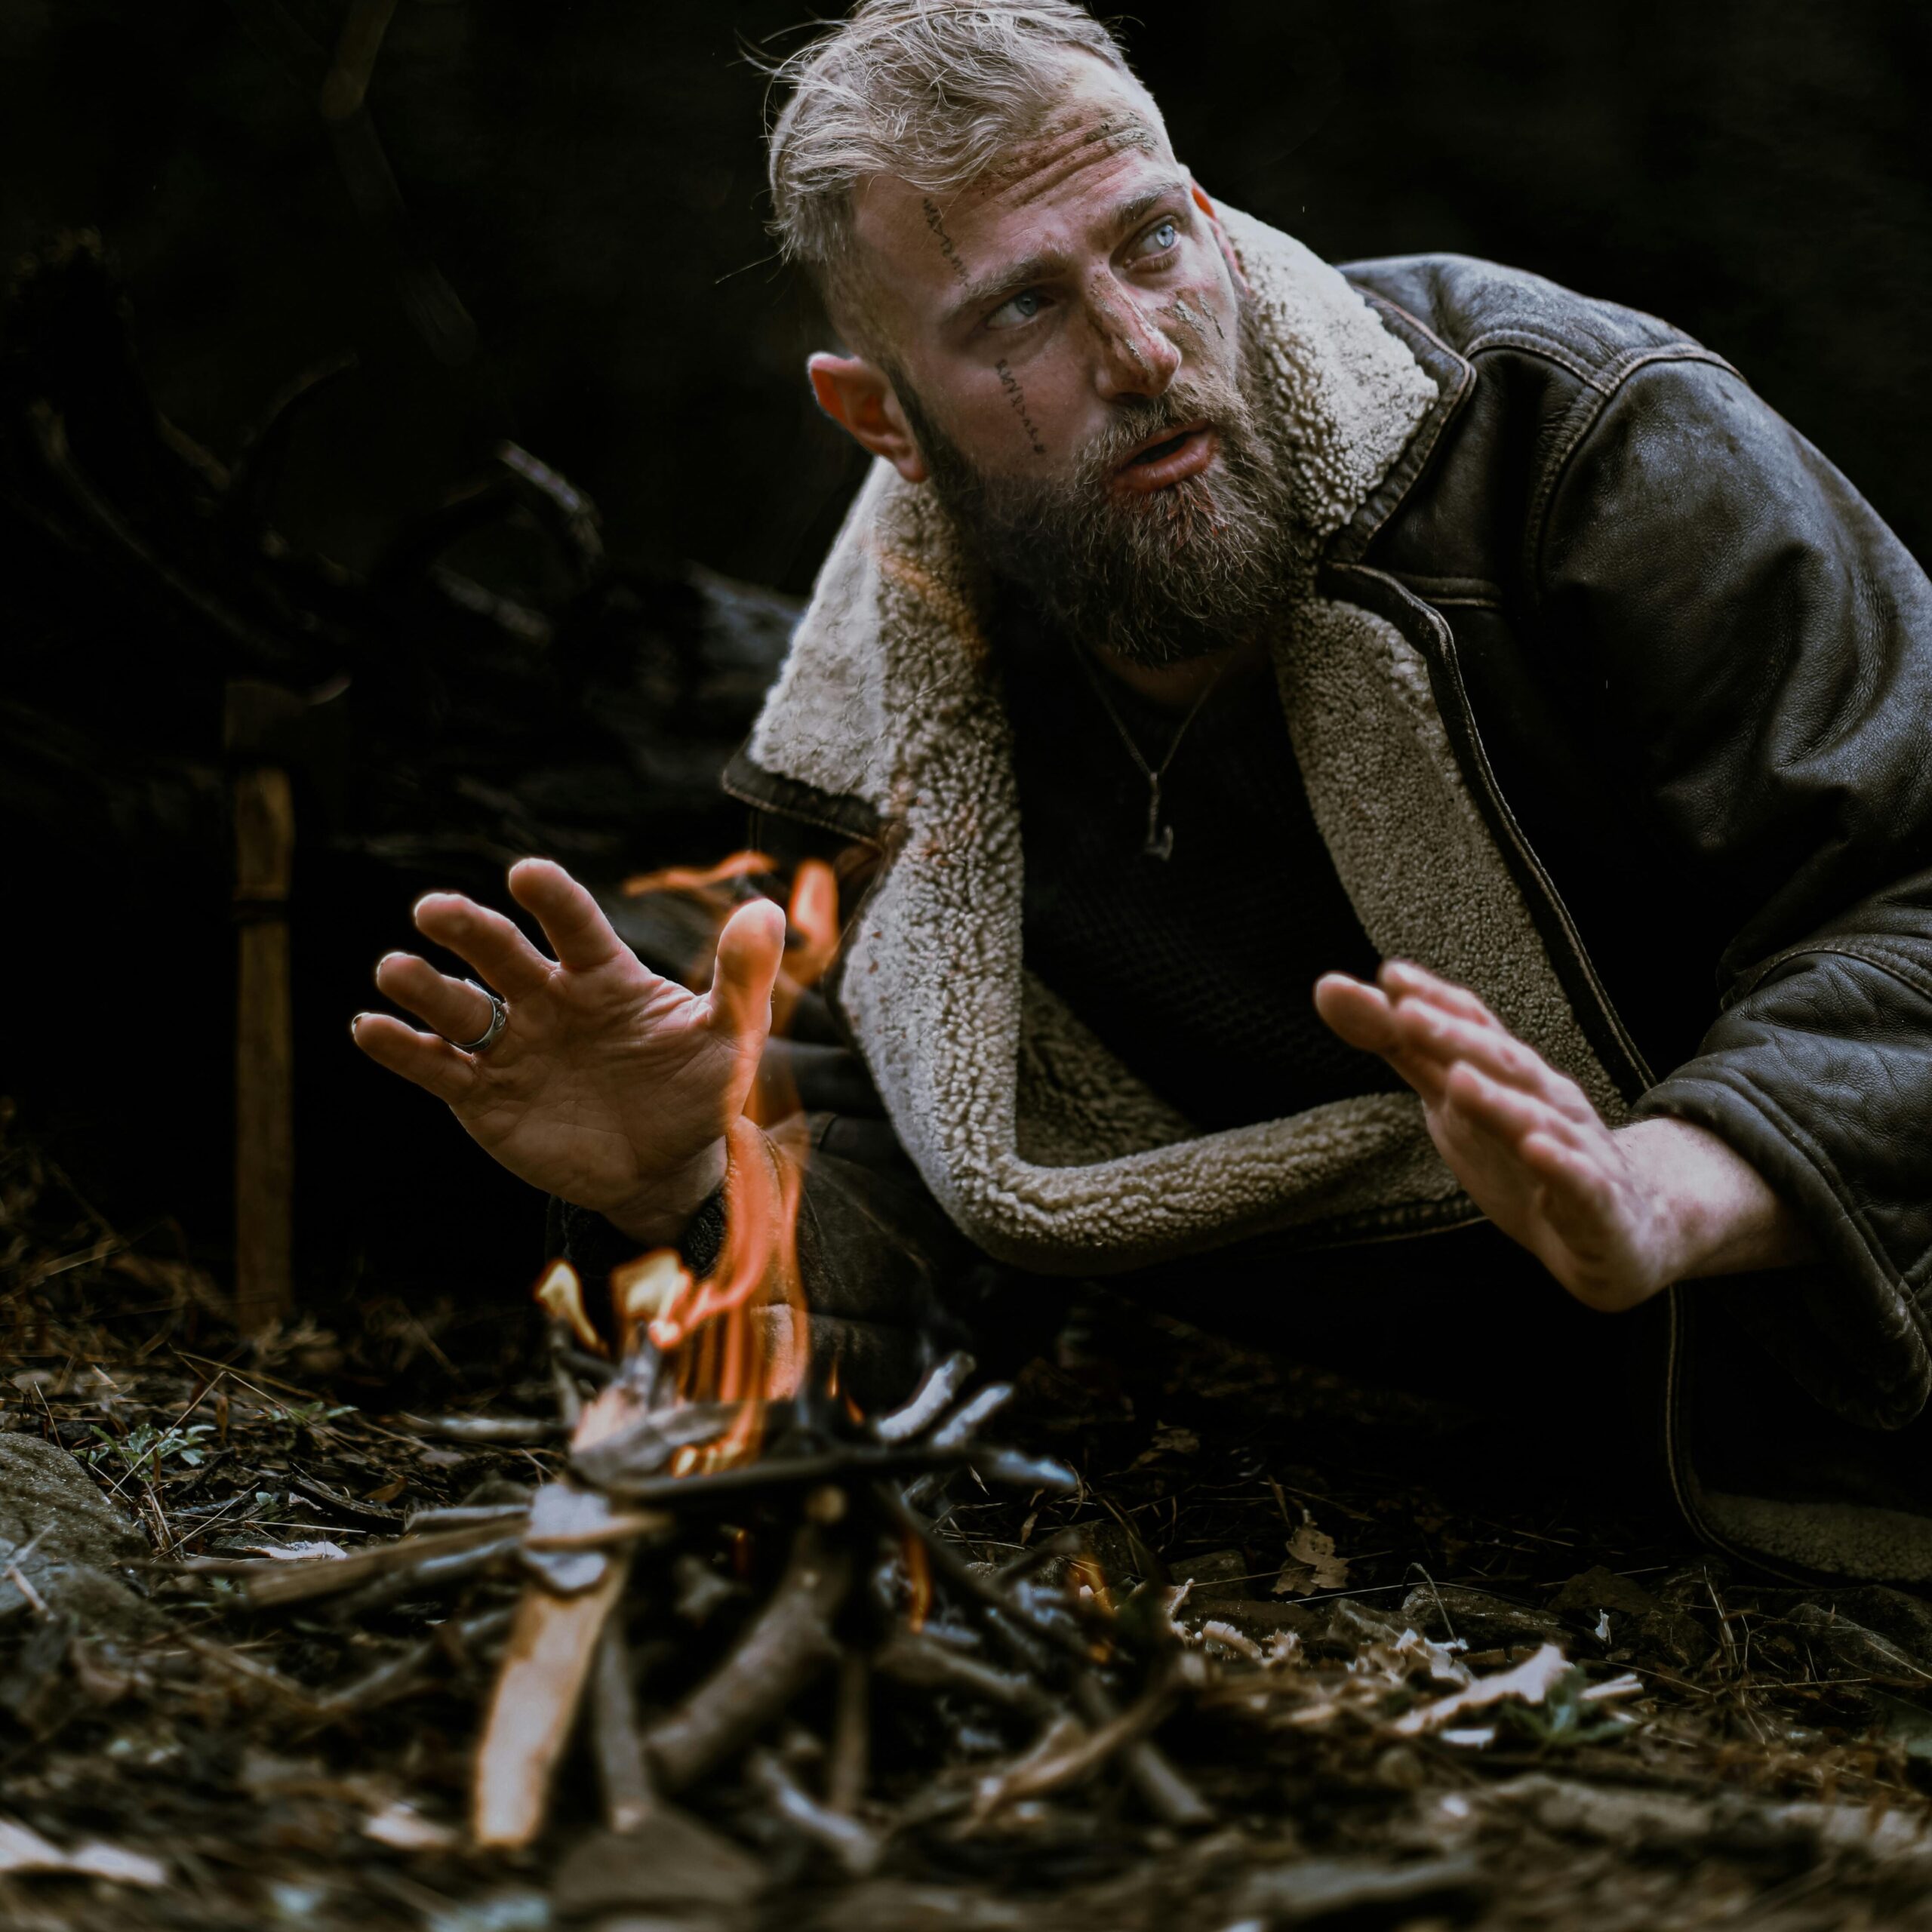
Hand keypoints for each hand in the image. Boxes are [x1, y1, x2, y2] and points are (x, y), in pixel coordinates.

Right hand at [352, 859, 785, 1244]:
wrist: (666, 1166)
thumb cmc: (694, 1090)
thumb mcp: (728, 1039)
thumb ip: (742, 979)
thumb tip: (768, 911)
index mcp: (603, 975)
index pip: (574, 925)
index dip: (552, 898)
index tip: (527, 876)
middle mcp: (547, 998)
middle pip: (500, 952)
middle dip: (467, 929)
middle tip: (434, 910)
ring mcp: (510, 1045)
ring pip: (458, 1006)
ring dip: (423, 986)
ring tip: (394, 968)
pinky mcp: (483, 1095)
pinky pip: (436, 1066)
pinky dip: (400, 1047)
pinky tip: (369, 1028)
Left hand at [1313, 959, 1813, 1310]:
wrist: (1622, 1234)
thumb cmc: (1523, 1157)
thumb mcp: (1453, 1104)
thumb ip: (1401, 1050)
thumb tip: (1331, 988)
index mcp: (1510, 1075)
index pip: (1474, 1027)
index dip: (1435, 1002)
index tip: (1390, 975)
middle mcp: (1547, 1100)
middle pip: (1501, 1062)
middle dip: (1453, 1035)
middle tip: (1403, 1009)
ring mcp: (1578, 1149)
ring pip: (1538, 1118)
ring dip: (1498, 1099)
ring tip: (1456, 1078)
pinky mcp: (1600, 1206)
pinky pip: (1581, 1182)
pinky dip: (1561, 1164)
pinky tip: (1537, 1149)